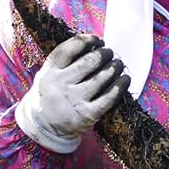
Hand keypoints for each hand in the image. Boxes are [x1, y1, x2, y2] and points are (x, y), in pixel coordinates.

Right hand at [15, 34, 129, 153]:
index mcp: (49, 72)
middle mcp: (60, 85)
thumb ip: (65, 61)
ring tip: (118, 64)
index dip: (86, 41)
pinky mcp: (87, 115)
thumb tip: (93, 43)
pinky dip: (119, 86)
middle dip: (103, 54)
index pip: (68, 50)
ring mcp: (74, 100)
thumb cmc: (52, 95)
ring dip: (114, 67)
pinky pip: (109, 97)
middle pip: (88, 62)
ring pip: (101, 77)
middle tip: (109, 53)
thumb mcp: (49, 76)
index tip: (97, 40)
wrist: (43, 128)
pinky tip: (125, 79)